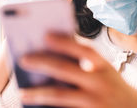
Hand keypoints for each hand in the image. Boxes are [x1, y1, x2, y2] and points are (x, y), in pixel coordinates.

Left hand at [18, 33, 136, 107]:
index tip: (46, 35)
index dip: (64, 42)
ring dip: (39, 93)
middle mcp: (100, 82)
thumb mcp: (105, 71)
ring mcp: (95, 102)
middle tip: (24, 59)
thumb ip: (86, 63)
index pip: (83, 50)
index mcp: (104, 66)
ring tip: (22, 92)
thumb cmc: (113, 87)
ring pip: (61, 95)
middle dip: (43, 63)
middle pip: (66, 70)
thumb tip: (56, 52)